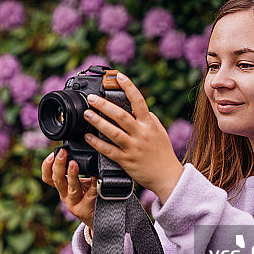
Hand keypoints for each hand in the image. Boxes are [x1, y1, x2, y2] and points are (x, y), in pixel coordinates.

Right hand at [41, 148, 97, 227]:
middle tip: (63, 153)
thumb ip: (73, 171)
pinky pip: (91, 193)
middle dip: (59, 165)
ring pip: (71, 188)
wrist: (94, 217)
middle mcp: (65, 195)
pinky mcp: (85, 208)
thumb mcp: (76, 183)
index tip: (52, 154)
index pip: (47, 177)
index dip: (46, 166)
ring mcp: (74, 203)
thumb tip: (74, 149)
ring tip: (74, 164)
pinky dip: (94, 183)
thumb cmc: (87, 196)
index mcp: (61, 187)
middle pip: (57, 180)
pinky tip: (97, 175)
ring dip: (72, 175)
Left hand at [82, 72, 183, 203]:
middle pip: (121, 116)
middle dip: (105, 105)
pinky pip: (109, 151)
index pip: (139, 101)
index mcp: (149, 124)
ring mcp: (133, 147)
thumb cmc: (163, 153)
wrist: (167, 176)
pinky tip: (87, 137)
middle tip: (92, 98)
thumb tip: (136, 107)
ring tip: (87, 114)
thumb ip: (148, 118)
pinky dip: (97, 143)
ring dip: (98, 122)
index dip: (129, 87)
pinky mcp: (126, 160)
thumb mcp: (159, 131)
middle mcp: (141, 134)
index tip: (119, 76)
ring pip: (113, 132)